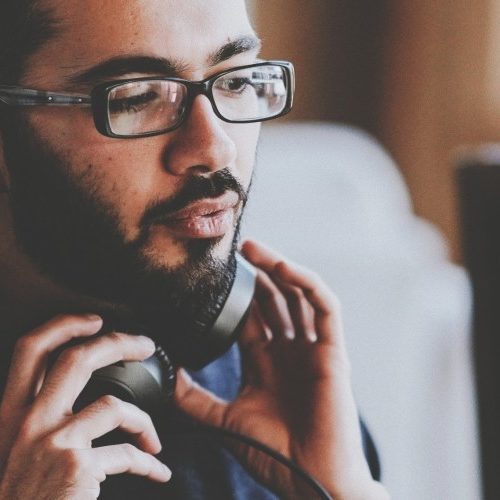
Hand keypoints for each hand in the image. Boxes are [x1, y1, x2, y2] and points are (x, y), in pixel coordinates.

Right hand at [0, 314, 170, 499]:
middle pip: (77, 359)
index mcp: (11, 414)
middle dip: (118, 342)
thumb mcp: (16, 451)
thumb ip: (38, 419)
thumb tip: (77, 396)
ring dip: (144, 421)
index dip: (64, 325)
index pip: (30, 349)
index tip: (94, 320)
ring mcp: (53, 443)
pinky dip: (148, 462)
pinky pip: (127, 454)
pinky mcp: (78, 467)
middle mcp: (28, 422)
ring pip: (114, 405)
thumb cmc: (25, 496)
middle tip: (144, 344)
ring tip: (153, 437)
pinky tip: (157, 469)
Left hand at [175, 240, 388, 499]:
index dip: (237, 292)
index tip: (217, 271)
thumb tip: (167, 373)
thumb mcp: (224, 420)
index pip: (252, 316)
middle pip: (274, 299)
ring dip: (278, 269)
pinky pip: (325, 308)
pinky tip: (284, 268)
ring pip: (298, 295)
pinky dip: (307, 284)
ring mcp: (313, 348)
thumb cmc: (275, 454)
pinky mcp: (334, 351)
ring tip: (253, 248)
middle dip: (256, 272)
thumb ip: (194, 398)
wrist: (311, 481)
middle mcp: (290, 350)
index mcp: (267, 362)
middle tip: (234, 249)